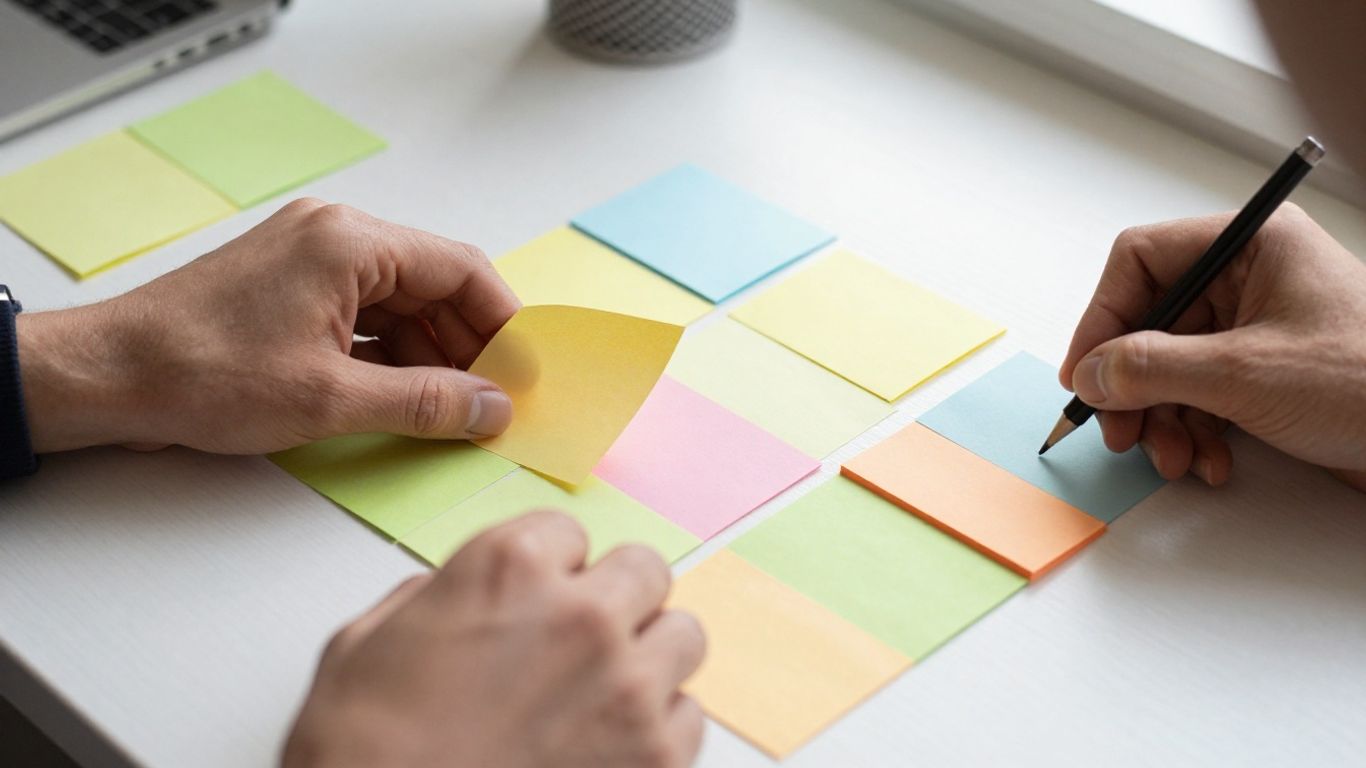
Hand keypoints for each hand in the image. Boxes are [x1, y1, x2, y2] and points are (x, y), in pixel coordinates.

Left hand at [17, 199, 519, 453]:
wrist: (107, 376)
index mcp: (351, 242)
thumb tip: (490, 409)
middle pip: (433, 284)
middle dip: (469, 343)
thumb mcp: (330, 399)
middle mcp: (335, 237)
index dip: (504, 322)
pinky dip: (391, 353)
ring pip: (400, 303)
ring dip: (431, 353)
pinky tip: (406, 395)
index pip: (461, 269)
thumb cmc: (203, 374)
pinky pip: (364, 314)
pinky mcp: (290, 288)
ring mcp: (310, 260)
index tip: (525, 370)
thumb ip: (425, 401)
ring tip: (454, 408)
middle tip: (494, 399)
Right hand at [282, 510, 706, 767]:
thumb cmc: (360, 755)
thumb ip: (433, 599)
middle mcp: (582, 613)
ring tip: (603, 694)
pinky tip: (607, 748)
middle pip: (645, 570)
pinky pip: (690, 717)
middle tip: (582, 640)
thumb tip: (453, 596)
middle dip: (616, 599)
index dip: (551, 569)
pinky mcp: (654, 757)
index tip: (538, 598)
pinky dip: (658, 729)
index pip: (571, 531)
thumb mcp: (363, 645)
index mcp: (509, 566)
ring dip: (648, 658)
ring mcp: (627, 686)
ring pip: (683, 637)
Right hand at [1061, 204, 1365, 489]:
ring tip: (1174, 458)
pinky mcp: (1269, 370)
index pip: (1142, 260)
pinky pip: (1203, 392)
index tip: (1085, 372)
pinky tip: (1210, 460)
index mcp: (1252, 244)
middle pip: (1151, 321)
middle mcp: (1252, 276)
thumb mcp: (1245, 374)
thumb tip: (1091, 372)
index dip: (1103, 316)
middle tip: (1122, 432)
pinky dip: (1196, 430)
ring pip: (1172, 365)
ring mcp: (1260, 325)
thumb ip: (1152, 367)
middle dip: (1134, 385)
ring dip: (1164, 419)